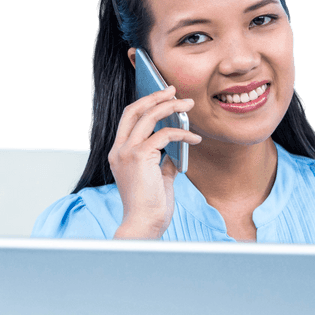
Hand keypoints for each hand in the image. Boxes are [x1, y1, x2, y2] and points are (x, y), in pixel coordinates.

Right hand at [109, 86, 200, 238]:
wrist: (145, 223)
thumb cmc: (151, 206)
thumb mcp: (157, 177)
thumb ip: (162, 161)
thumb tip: (176, 148)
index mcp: (119, 153)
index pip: (129, 118)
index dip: (145, 103)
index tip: (163, 95)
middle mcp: (118, 149)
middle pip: (134, 110)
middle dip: (156, 96)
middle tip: (175, 90)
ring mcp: (126, 152)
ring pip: (148, 116)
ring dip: (171, 107)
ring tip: (188, 105)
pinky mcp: (139, 157)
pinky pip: (164, 135)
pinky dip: (182, 133)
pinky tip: (195, 139)